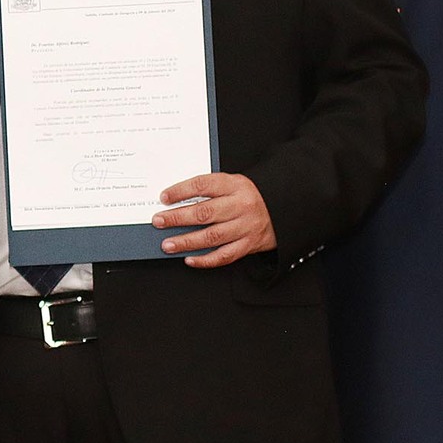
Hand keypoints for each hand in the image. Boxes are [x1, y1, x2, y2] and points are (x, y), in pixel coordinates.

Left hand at [154, 173, 277, 267]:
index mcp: (235, 185)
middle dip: (177, 218)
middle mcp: (241, 206)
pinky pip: (224, 255)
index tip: (164, 197)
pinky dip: (205, 260)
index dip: (181, 191)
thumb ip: (210, 190)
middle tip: (159, 221)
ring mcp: (246, 227)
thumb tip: (176, 201)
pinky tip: (190, 259)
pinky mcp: (249, 245)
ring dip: (186, 242)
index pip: (203, 185)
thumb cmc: (250, 196)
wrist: (283, 208)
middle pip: (205, 213)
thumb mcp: (233, 183)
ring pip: (212, 236)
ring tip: (168, 244)